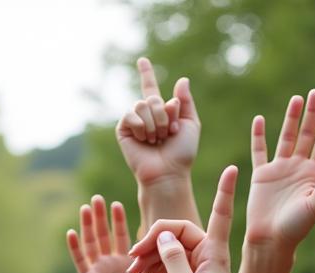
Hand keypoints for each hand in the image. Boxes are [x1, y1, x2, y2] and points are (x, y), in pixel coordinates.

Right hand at [67, 196, 151, 272]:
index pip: (127, 238)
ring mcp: (100, 270)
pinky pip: (80, 261)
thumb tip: (166, 246)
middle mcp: (112, 263)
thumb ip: (157, 267)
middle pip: (107, 234)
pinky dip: (75, 247)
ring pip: (93, 242)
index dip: (123, 224)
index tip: (124, 211)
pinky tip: (71, 233)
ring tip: (87, 206)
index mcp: (128, 263)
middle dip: (104, 216)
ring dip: (90, 224)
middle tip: (100, 197)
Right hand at [116, 57, 199, 189]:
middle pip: (152, 97)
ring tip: (156, 140)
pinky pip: (131, 115)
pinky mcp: (123, 129)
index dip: (146, 73)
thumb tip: (182, 79)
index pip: (150, 88)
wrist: (168, 172)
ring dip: (154, 123)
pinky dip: (142, 127)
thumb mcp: (191, 125)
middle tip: (167, 134)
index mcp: (160, 112)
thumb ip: (186, 102)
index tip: (142, 60)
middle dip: (164, 115)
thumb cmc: (181, 154)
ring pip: (142, 104)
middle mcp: (145, 115)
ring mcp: (133, 122)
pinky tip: (145, 140)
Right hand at [124, 166, 238, 272]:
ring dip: (144, 264)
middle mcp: (207, 255)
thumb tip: (162, 234)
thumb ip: (172, 258)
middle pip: (174, 232)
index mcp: (213, 253)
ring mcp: (197, 267)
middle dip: (149, 244)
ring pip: (165, 251)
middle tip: (131, 261)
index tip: (233, 168)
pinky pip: (164, 266)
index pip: (219, 214)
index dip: (224, 191)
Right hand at [244, 89, 314, 249]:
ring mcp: (280, 170)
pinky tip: (259, 120)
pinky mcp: (262, 175)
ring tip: (297, 99)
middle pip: (307, 135)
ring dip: (291, 119)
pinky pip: (260, 151)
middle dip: (312, 114)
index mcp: (314, 174)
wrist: (271, 241)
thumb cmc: (297, 228)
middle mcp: (298, 168)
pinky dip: (258, 136)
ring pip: (286, 138)